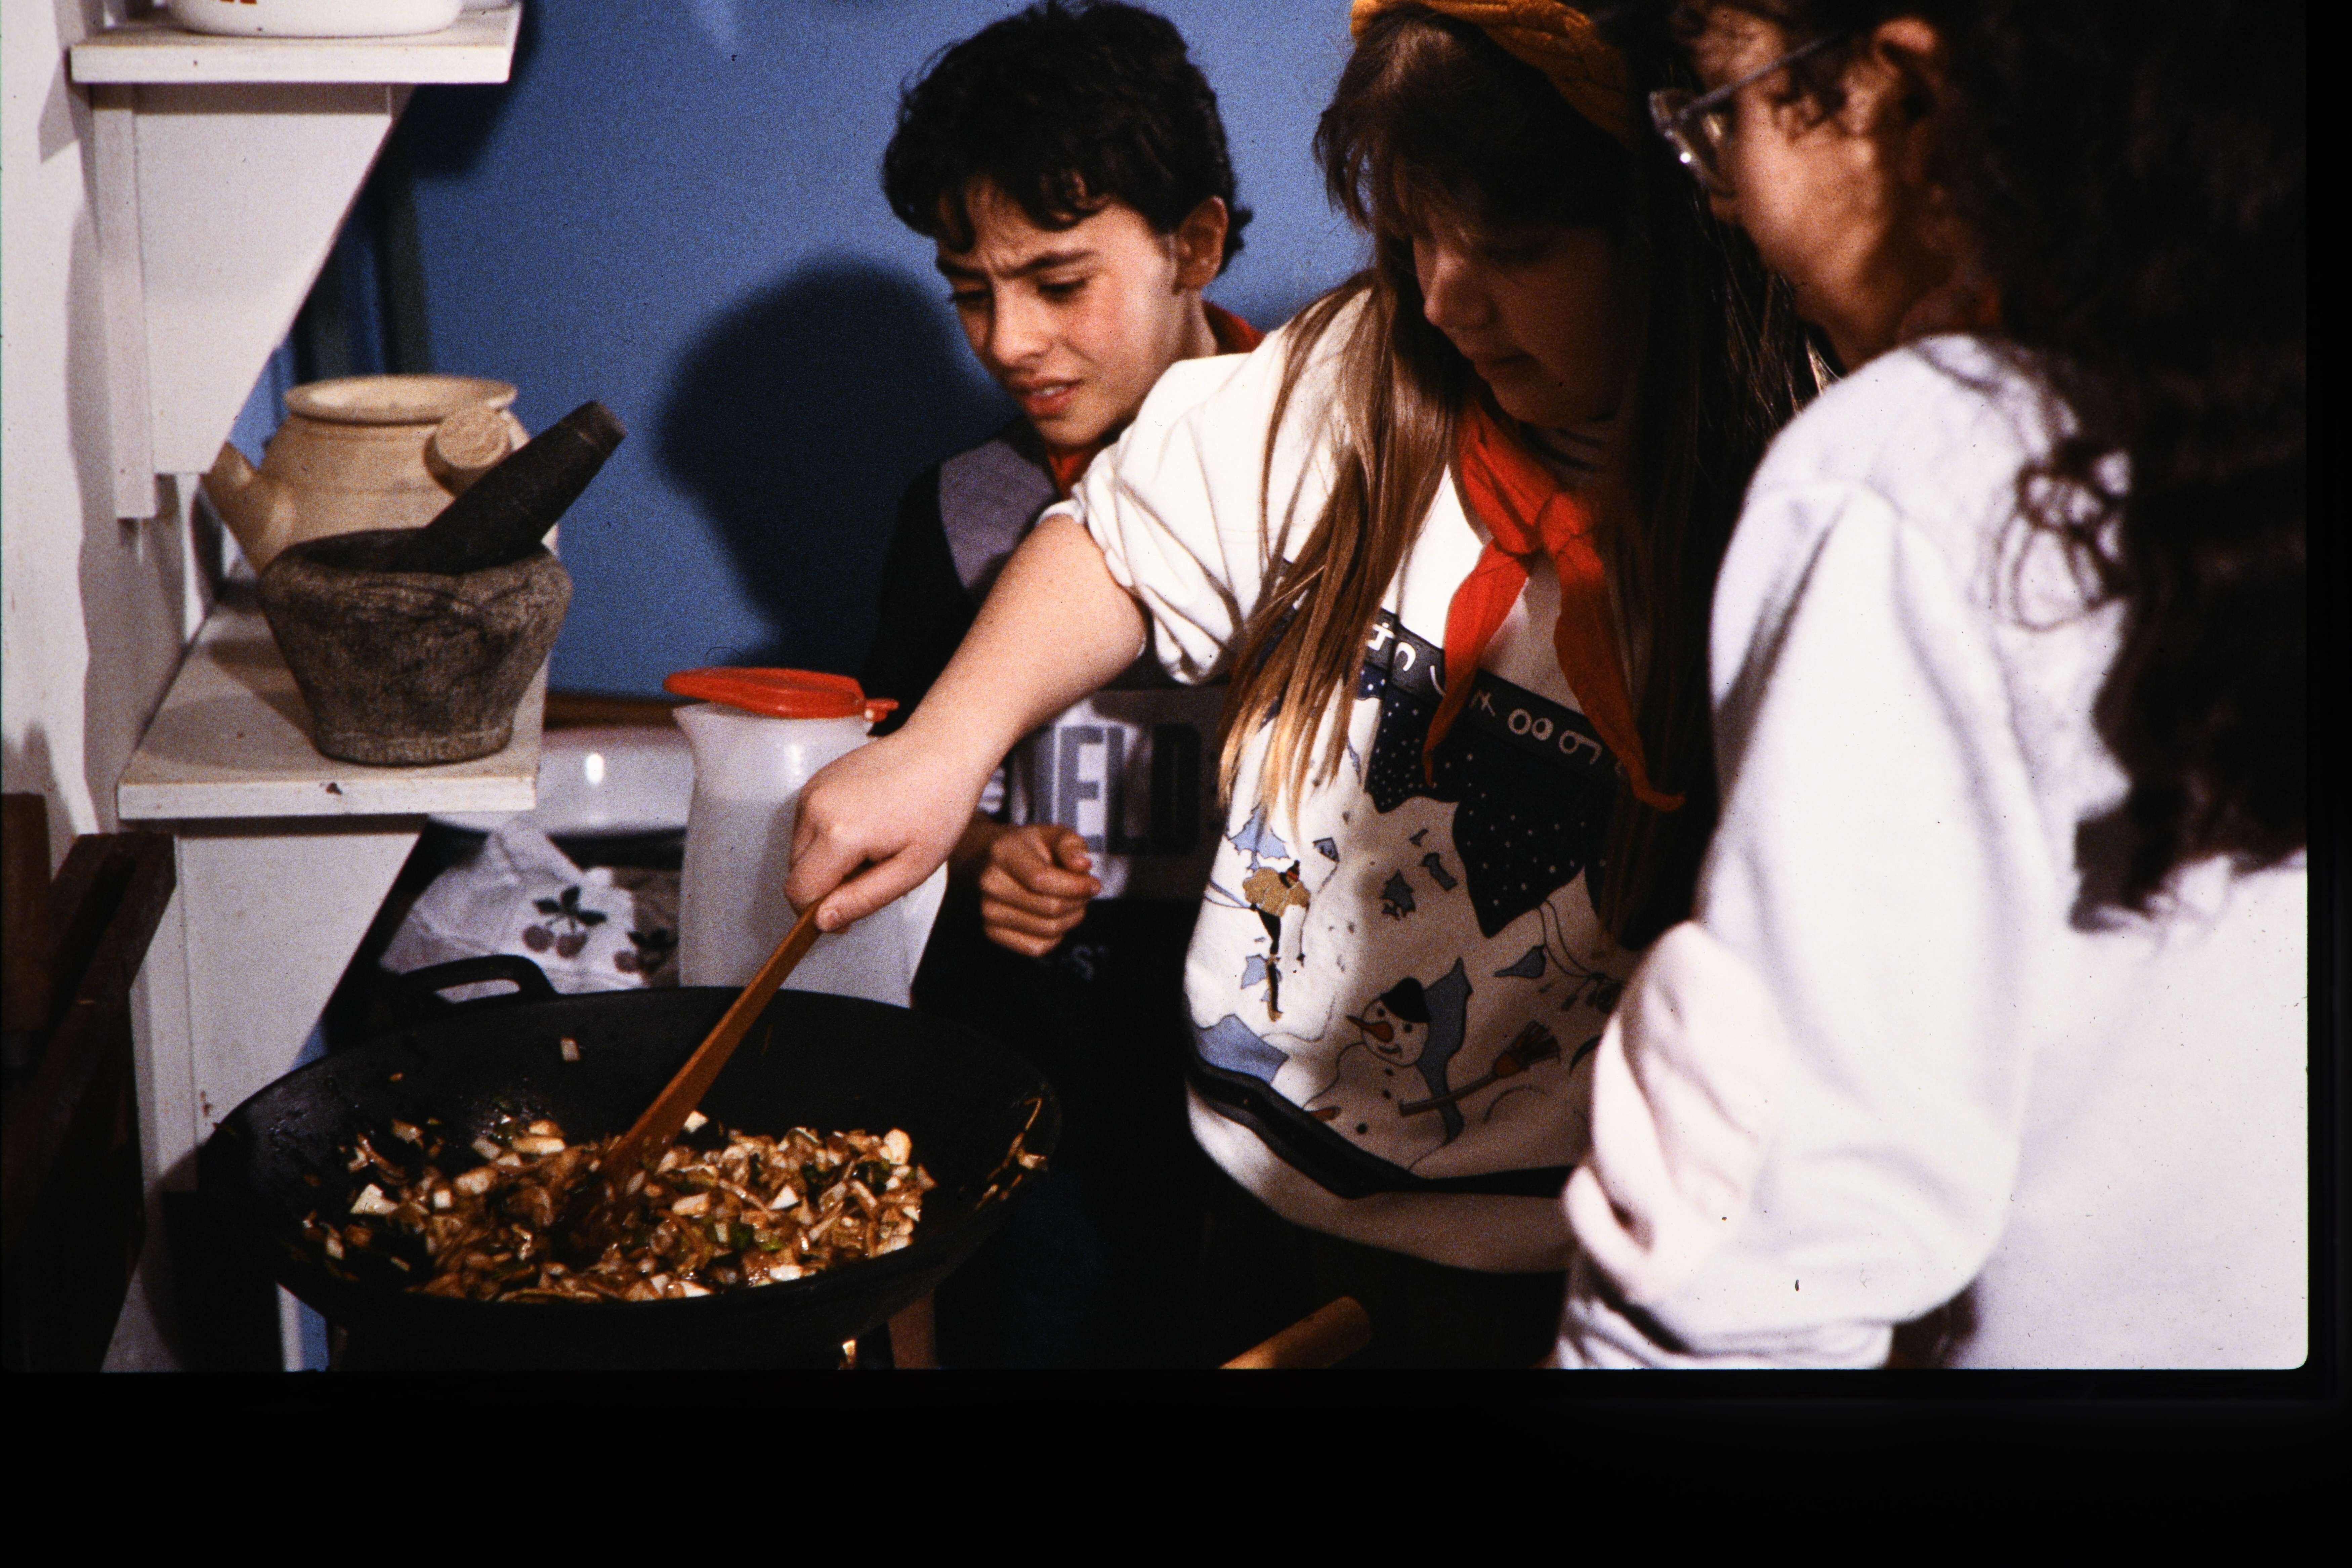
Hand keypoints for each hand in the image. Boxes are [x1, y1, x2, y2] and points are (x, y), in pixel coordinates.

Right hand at [787, 730, 992, 931]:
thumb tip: (821, 922)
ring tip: (873, 845)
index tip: (849, 912)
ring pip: (799, 849)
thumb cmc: (938, 807)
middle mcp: (815, 808)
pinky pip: (806, 824)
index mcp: (838, 834)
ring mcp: (812, 790)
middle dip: (826, 884)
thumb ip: (862, 898)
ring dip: (826, 859)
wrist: (942, 749)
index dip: (819, 913)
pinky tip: (865, 824)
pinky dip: (827, 835)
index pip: (799, 892)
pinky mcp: (815, 780)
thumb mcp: (912, 868)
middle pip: (796, 871)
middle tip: (873, 871)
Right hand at [976, 824, 1100, 957]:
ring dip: (1071, 918)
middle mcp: (990, 883)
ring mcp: (989, 910)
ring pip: (1047, 930)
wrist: (1000, 862)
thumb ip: (1071, 845)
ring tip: (1072, 902)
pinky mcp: (993, 932)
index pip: (1041, 879)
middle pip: (1049, 908)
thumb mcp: (1055, 834)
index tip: (1094, 884)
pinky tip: (1055, 917)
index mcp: (1004, 853)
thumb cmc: (1034, 849)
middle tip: (1085, 892)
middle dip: (1078, 902)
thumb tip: (1082, 865)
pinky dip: (1056, 936)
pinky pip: (1038, 947)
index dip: (1075, 886)